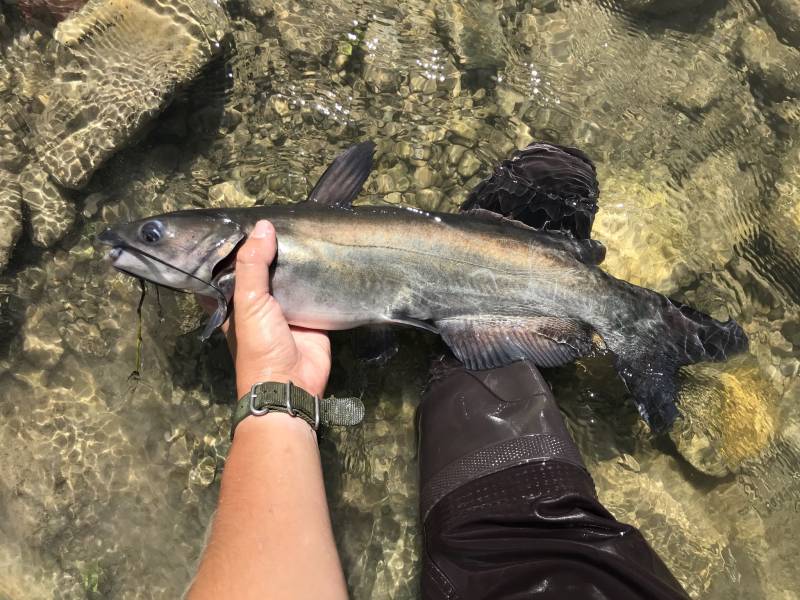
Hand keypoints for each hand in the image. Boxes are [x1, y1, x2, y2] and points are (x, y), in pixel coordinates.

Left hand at [212, 220, 330, 398]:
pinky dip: (319, 273)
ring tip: (307, 224)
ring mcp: (285, 307)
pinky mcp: (311, 313)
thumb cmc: (259, 345)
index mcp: (232, 299)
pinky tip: (327, 250)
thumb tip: (264, 226)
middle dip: (270, 247)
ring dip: (297, 258)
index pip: (229, 265)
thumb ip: (253, 264)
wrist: (292, 383)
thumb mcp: (248, 301)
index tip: (244, 216)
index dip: (234, 244)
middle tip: (283, 214)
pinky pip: (315, 288)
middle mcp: (257, 301)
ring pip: (289, 275)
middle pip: (262, 267)